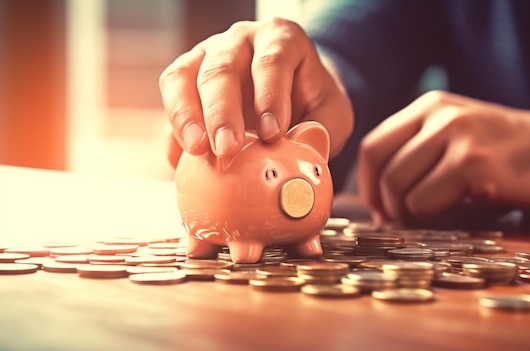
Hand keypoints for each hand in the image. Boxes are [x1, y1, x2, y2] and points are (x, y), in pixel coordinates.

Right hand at [159, 18, 352, 166]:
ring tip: (197, 150)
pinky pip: (172, 102)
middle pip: (222, 67)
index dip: (270, 96)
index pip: (272, 60)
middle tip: (226, 149)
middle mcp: (240, 41)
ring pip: (184, 76)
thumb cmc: (313, 102)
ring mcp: (208, 56)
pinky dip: (174, 130)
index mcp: (281, 39)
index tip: (272, 134)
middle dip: (222, 111)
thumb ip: (322, 129)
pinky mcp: (187, 81)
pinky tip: (182, 159)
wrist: (294, 96)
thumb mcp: (332, 114)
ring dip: (186, 115)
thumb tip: (299, 148)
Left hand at [358, 91, 529, 223]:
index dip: (369, 186)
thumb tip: (379, 209)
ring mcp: (458, 134)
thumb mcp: (458, 145)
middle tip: (407, 223)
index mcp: (430, 106)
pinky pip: (425, 202)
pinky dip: (436, 219)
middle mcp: (440, 113)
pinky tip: (464, 214)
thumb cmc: (510, 161)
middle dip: (387, 205)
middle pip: (381, 168)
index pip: (373, 147)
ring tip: (442, 216)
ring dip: (412, 214)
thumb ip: (418, 162)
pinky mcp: (474, 162)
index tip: (384, 210)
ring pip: (399, 186)